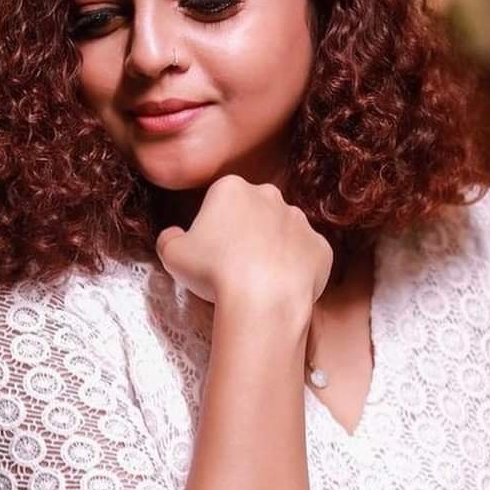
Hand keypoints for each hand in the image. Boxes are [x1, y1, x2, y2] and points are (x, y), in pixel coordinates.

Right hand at [154, 174, 332, 308]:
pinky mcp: (321, 247)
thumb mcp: (171, 255)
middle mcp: (270, 195)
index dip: (213, 228)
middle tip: (234, 266)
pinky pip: (306, 256)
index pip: (220, 202)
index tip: (211, 252)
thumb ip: (169, 238)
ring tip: (259, 281)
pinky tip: (281, 288)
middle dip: (246, 233)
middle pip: (254, 212)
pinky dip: (296, 269)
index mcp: (232, 188)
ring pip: (282, 232)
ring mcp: (300, 221)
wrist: (263, 301)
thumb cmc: (213, 273)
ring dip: (272, 249)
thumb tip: (174, 234)